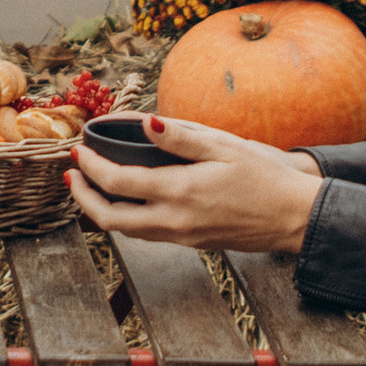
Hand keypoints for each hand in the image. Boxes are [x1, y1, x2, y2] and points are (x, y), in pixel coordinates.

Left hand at [67, 116, 319, 255]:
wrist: (294, 218)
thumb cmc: (264, 177)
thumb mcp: (223, 147)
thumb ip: (180, 137)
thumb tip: (142, 122)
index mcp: (179, 192)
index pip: (117, 182)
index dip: (90, 167)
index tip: (78, 149)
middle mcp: (174, 221)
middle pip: (109, 218)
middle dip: (83, 196)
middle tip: (72, 175)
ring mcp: (181, 237)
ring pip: (125, 230)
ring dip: (101, 209)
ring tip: (90, 186)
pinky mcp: (191, 243)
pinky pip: (146, 234)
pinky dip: (124, 217)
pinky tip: (126, 200)